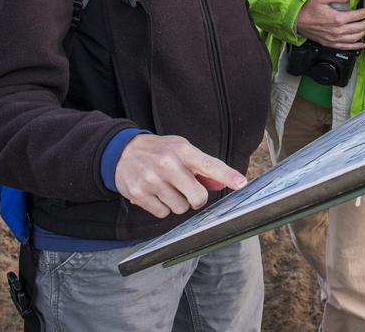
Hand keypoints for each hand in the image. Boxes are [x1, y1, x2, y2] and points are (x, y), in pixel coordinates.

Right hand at [113, 134, 245, 218]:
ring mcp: (152, 180)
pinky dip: (162, 208)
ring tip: (168, 189)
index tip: (241, 183)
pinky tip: (156, 194)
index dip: (227, 175)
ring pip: (180, 208)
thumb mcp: (181, 151)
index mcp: (182, 151)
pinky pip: (163, 213)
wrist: (122, 152)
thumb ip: (202, 167)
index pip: (209, 164)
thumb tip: (221, 184)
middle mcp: (168, 165)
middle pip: (197, 197)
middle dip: (197, 199)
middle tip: (189, 192)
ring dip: (178, 203)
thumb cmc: (159, 152)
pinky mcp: (139, 194)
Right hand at [294, 0, 364, 50]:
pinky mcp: (329, 44)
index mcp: (337, 18)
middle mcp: (337, 31)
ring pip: (355, 38)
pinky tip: (362, 44)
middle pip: (360, 27)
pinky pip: (346, 47)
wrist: (295, 21)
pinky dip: (355, 46)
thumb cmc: (308, 8)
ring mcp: (334, 39)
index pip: (359, 15)